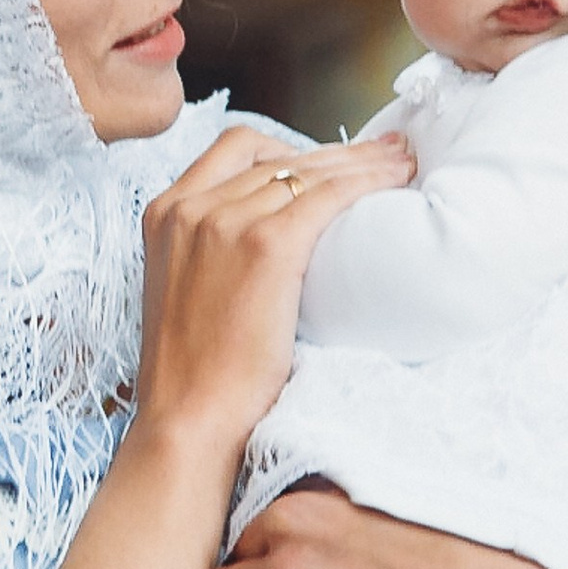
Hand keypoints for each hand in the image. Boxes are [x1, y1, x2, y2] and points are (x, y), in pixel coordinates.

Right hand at [133, 127, 413, 467]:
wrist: (188, 420)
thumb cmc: (195, 375)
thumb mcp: (187, 291)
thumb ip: (211, 251)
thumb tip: (267, 241)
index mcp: (165, 212)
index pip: (235, 149)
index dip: (289, 148)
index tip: (328, 161)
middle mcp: (190, 205)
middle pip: (277, 154)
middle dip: (336, 151)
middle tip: (386, 151)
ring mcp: (225, 221)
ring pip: (307, 169)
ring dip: (362, 162)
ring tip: (402, 163)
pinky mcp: (266, 246)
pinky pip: (328, 196)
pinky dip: (367, 183)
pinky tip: (397, 183)